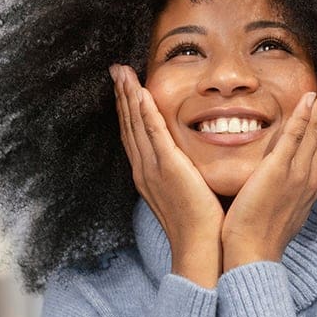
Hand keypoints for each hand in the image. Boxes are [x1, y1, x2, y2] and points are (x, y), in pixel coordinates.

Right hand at [109, 64, 223, 287]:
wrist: (200, 246)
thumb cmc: (198, 222)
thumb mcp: (183, 192)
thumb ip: (180, 173)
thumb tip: (186, 161)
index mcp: (148, 174)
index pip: (134, 135)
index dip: (127, 110)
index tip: (124, 88)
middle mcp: (144, 169)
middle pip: (129, 125)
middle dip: (121, 96)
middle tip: (115, 70)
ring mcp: (153, 168)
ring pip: (136, 125)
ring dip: (128, 96)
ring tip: (121, 72)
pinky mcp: (168, 167)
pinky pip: (153, 133)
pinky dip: (144, 111)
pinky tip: (139, 92)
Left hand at [221, 75, 316, 271]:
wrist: (254, 252)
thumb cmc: (266, 230)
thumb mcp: (293, 206)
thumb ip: (305, 186)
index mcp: (310, 182)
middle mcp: (309, 175)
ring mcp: (296, 173)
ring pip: (315, 132)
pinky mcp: (278, 171)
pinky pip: (292, 139)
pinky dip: (303, 118)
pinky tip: (311, 98)